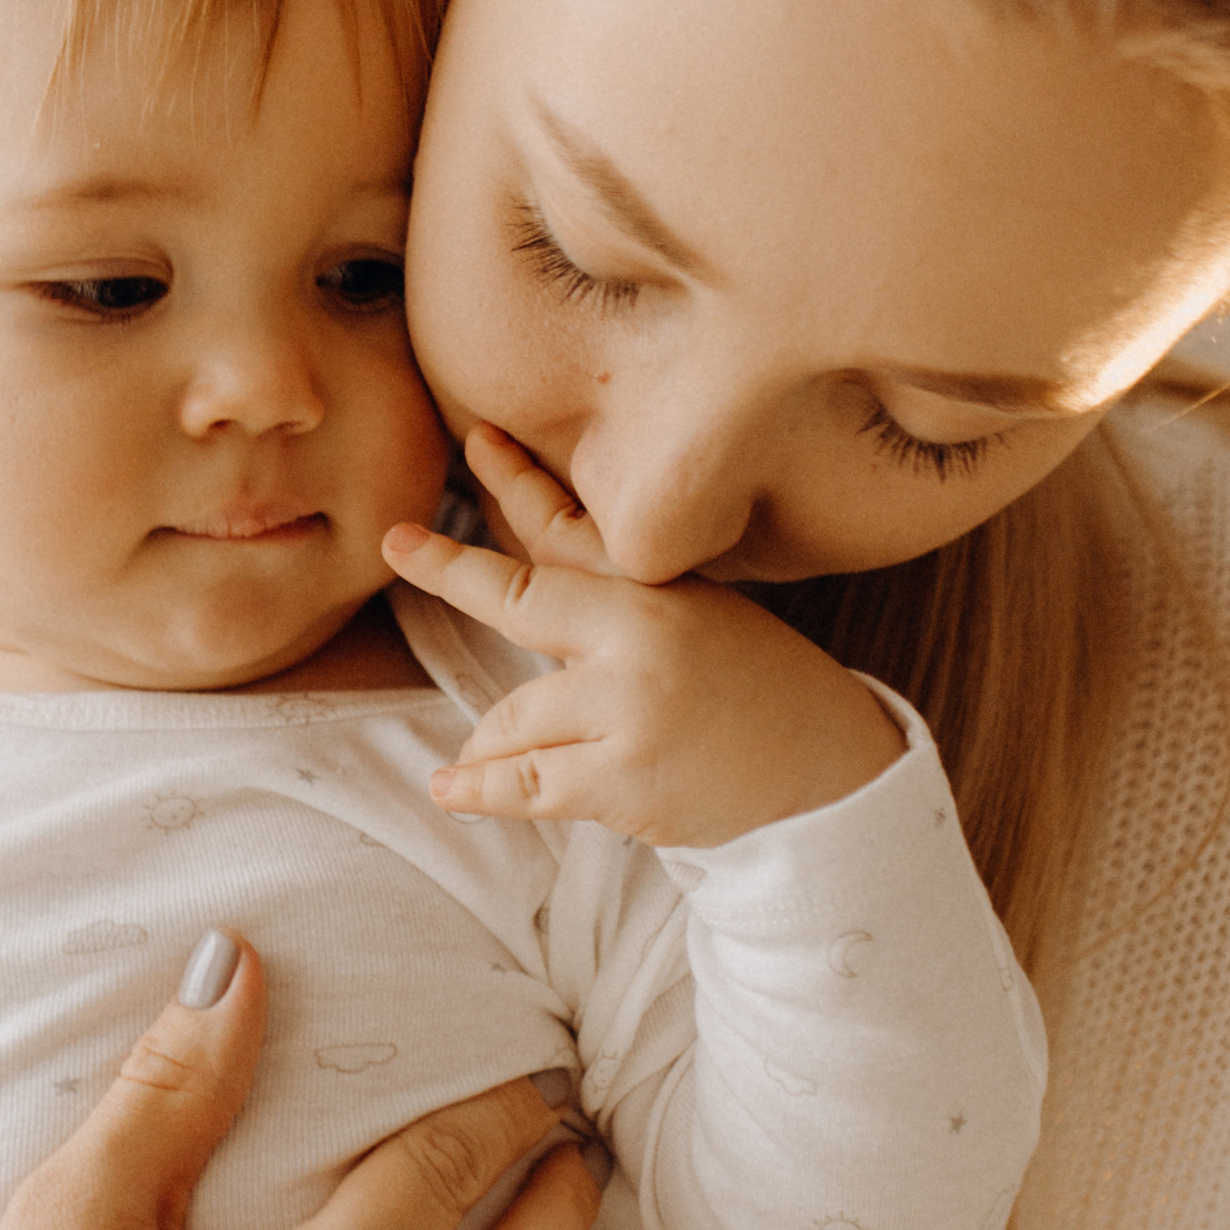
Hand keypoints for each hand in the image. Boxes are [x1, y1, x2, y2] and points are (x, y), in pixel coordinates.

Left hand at [382, 422, 901, 847]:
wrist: (831, 775)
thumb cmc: (758, 695)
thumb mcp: (699, 620)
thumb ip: (614, 601)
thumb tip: (524, 567)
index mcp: (660, 592)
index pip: (572, 530)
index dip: (514, 483)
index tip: (474, 439)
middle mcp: (641, 638)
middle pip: (519, 599)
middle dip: (451, 572)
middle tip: (398, 544)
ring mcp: (628, 709)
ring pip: (509, 720)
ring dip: (494, 744)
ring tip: (483, 763)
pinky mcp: (620, 780)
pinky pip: (521, 786)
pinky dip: (479, 790)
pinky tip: (448, 787)